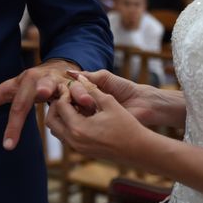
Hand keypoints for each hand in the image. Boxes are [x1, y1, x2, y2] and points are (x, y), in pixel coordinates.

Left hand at [0, 59, 95, 149]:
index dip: (12, 126)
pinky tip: (89, 105)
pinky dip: (84, 98)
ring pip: (62, 89)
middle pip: (36, 95)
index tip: (8, 147)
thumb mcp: (10, 89)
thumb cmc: (31, 84)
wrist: (60, 67)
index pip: (15, 106)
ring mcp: (58, 81)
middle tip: (40, 102)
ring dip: (66, 93)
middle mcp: (39, 81)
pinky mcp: (75, 83)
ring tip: (74, 102)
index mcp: (22, 83)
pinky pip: (80, 92)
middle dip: (36, 98)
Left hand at [47, 80, 150, 163]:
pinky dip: (67, 124)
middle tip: (66, 95)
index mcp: (78, 128)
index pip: (60, 106)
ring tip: (73, 104)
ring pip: (56, 130)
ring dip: (60, 116)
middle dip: (55, 105)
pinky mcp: (82, 151)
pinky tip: (80, 115)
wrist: (139, 149)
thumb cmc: (126, 125)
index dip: (63, 93)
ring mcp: (77, 148)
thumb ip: (91, 89)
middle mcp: (74, 140)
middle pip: (51, 120)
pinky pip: (66, 136)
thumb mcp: (109, 102)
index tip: (69, 85)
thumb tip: (78, 78)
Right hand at [67, 70, 185, 127]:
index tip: (61, 87)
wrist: (141, 103)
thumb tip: (69, 73)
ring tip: (81, 103)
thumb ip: (88, 76)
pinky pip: (82, 126)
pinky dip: (80, 119)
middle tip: (70, 96)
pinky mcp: (95, 129)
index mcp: (87, 95)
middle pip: (67, 105)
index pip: (68, 94)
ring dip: (73, 109)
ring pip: (72, 116)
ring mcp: (89, 119)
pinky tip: (82, 112)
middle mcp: (85, 108)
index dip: (63, 92)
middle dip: (66, 100)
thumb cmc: (125, 88)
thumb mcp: (105, 78)